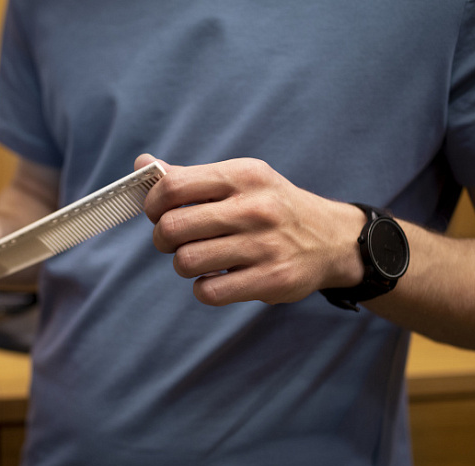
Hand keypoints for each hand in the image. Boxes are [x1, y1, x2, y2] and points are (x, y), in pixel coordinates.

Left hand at [139, 154, 364, 305]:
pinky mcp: (271, 279)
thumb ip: (190, 177)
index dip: (153, 204)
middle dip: (163, 239)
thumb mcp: (240, 180)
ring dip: (184, 265)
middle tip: (174, 241)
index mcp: (242, 175)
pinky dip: (204, 289)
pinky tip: (217, 278)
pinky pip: (209, 292)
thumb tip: (143, 163)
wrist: (332, 239)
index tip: (159, 213)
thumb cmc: (271, 207)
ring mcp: (264, 245)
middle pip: (172, 228)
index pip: (172, 186)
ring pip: (186, 262)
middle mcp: (255, 208)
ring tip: (199, 260)